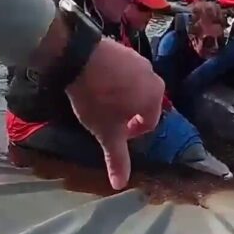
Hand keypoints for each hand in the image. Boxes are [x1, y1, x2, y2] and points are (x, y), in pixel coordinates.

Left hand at [66, 39, 163, 189]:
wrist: (78, 56)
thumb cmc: (97, 98)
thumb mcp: (105, 132)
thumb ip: (116, 158)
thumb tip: (120, 185)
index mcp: (155, 99)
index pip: (149, 124)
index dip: (130, 133)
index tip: (112, 132)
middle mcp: (154, 78)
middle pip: (144, 104)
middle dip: (127, 113)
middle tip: (106, 117)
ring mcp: (139, 60)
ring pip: (134, 87)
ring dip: (121, 96)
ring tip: (100, 99)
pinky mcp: (123, 49)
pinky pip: (122, 71)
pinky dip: (113, 79)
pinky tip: (96, 82)